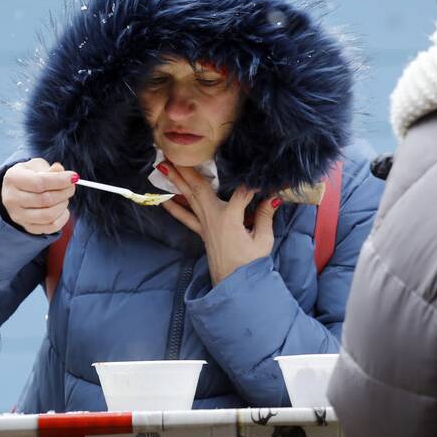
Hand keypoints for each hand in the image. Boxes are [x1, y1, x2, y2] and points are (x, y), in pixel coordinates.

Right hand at [0, 158, 76, 234]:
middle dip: (65, 192)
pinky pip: (51, 227)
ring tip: (64, 197)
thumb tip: (61, 171)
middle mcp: (12, 199)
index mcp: (13, 179)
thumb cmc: (30, 175)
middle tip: (71, 186)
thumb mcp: (37, 166)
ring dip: (63, 205)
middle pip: (45, 200)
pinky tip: (63, 209)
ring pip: (48, 215)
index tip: (74, 177)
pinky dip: (63, 218)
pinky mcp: (27, 227)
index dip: (60, 180)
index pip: (39, 182)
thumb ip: (50, 169)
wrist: (18, 191)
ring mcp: (18, 216)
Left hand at [159, 162, 281, 284]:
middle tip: (174, 151)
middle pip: (199, 187)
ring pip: (188, 197)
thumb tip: (274, 197)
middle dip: (187, 168)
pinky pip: (184, 217)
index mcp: (231, 218)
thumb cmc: (250, 263)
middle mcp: (213, 217)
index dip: (251, 184)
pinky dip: (173, 207)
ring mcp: (204, 224)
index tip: (259, 177)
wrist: (233, 284)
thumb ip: (265, 216)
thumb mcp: (263, 240)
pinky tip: (162, 199)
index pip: (241, 193)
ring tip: (162, 165)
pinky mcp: (201, 231)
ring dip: (176, 180)